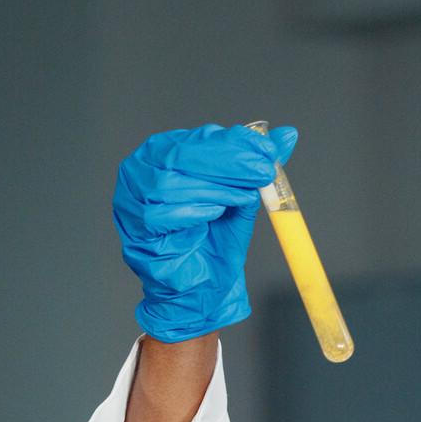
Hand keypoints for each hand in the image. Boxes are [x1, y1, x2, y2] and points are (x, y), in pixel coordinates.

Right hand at [112, 122, 297, 341]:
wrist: (202, 287)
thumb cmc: (215, 241)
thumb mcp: (243, 197)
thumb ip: (258, 165)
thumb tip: (287, 135)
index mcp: (168, 154)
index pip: (199, 138)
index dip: (235, 143)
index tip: (267, 153)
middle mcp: (143, 170)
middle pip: (182, 154)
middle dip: (228, 162)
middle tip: (261, 172)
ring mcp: (133, 197)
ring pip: (170, 182)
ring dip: (214, 188)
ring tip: (241, 198)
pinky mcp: (135, 227)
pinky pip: (161, 213)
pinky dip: (194, 211)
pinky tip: (215, 214)